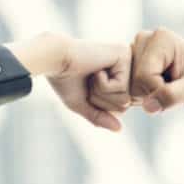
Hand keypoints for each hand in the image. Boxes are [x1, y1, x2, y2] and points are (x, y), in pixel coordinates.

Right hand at [8, 33, 130, 131]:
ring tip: (92, 74)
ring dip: (101, 92)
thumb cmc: (65, 79)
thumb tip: (119, 129)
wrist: (55, 58)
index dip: (100, 106)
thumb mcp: (82, 103)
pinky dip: (102, 84)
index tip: (87, 88)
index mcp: (119, 77)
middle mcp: (127, 67)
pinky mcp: (125, 54)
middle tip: (88, 81)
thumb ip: (100, 117)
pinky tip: (96, 69)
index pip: (121, 108)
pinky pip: (121, 87)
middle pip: (125, 105)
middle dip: (101, 100)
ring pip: (124, 98)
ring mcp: (128, 59)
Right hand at [129, 28, 183, 112]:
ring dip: (147, 95)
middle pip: (134, 81)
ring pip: (128, 86)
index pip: (144, 76)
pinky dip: (142, 94)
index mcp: (161, 38)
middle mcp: (143, 38)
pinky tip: (156, 86)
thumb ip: (173, 96)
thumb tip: (148, 107)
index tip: (177, 90)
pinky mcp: (130, 60)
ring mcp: (134, 48)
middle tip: (172, 87)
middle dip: (152, 93)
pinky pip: (127, 87)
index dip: (158, 91)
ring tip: (166, 85)